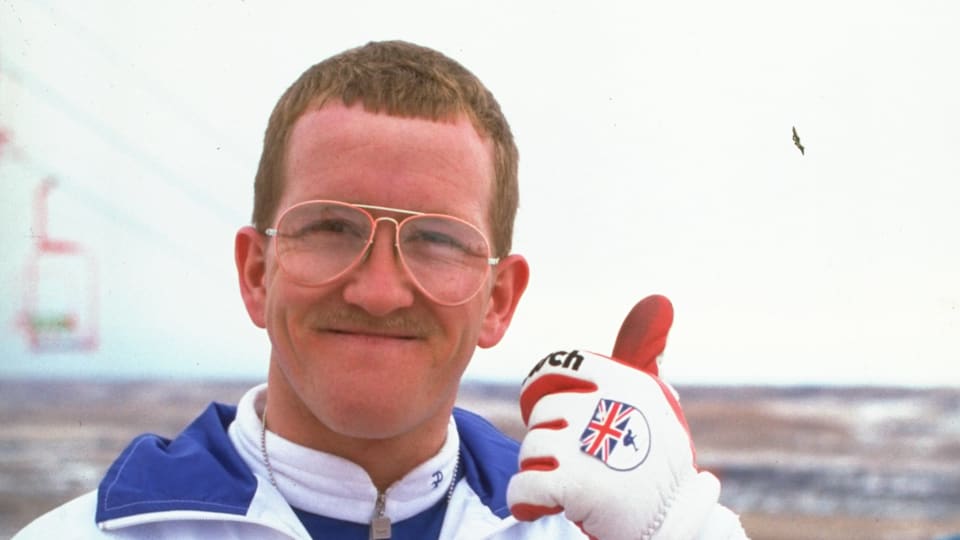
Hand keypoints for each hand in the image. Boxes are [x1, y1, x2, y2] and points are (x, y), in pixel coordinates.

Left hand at [507, 295, 719, 539]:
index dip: (547, 394)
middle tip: (584, 460)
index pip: (554, 370)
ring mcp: (588, 443)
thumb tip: (658, 300)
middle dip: (551, 439)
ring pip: (530, 449)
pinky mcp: (573, 483)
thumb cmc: (655, 458)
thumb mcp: (652, 398)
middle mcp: (605, 403)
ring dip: (544, 471)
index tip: (563, 417)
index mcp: (623, 379)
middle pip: (541, 413)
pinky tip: (549, 503)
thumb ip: (641, 351)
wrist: (673, 524)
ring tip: (577, 484)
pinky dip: (528, 500)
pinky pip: (523, 486)